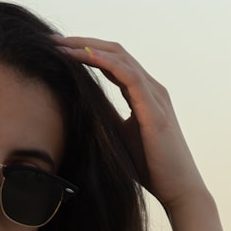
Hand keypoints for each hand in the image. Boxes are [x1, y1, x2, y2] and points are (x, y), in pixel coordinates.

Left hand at [54, 35, 207, 210]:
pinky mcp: (155, 110)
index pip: (113, 62)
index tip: (57, 49)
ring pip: (121, 58)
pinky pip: (129, 77)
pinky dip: (105, 63)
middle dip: (82, 43)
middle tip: (52, 41)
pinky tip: (83, 58)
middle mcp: (151, 89)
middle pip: (115, 52)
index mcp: (143, 94)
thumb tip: (78, 108)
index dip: (85, 52)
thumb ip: (105, 118)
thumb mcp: (119, 137)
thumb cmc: (150, 167)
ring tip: (60, 46)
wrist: (178, 189)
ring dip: (88, 48)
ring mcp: (155, 96)